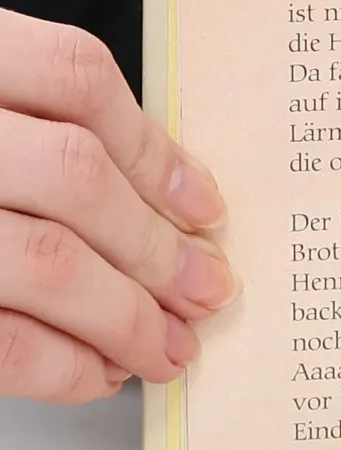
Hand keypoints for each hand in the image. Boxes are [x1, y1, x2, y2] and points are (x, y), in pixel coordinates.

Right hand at [0, 9, 236, 401]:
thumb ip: (26, 117)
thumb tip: (160, 194)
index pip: (73, 75)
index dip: (153, 148)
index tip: (202, 204)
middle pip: (75, 178)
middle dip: (157, 248)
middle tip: (205, 289)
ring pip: (46, 262)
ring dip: (126, 317)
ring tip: (166, 346)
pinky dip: (62, 366)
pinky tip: (97, 373)